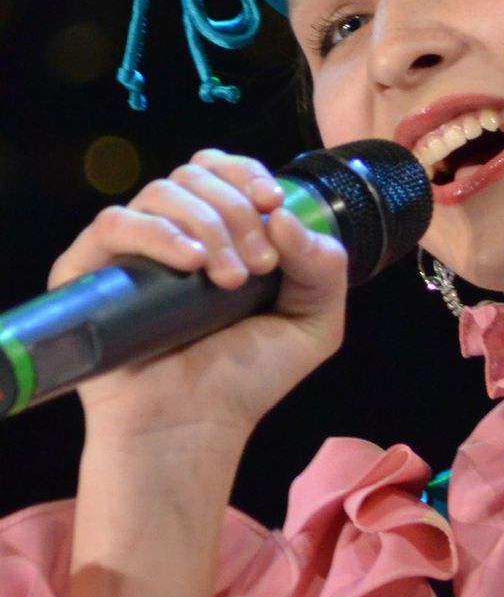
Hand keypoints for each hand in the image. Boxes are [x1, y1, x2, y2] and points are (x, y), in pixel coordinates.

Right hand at [49, 148, 348, 443]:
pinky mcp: (87, 272)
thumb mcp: (313, 323)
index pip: (221, 169)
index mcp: (214, 233)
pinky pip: (113, 224)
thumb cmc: (245, 379)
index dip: (248, 174)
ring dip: (208, 225)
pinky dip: (157, 233)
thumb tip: (283, 214)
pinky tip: (190, 262)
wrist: (193, 427)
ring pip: (161, 192)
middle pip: (196, 175)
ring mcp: (126, 251)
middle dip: (238, 212)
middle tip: (259, 268)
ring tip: (230, 280)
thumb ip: (324, 266)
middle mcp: (168, 233)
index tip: (273, 204)